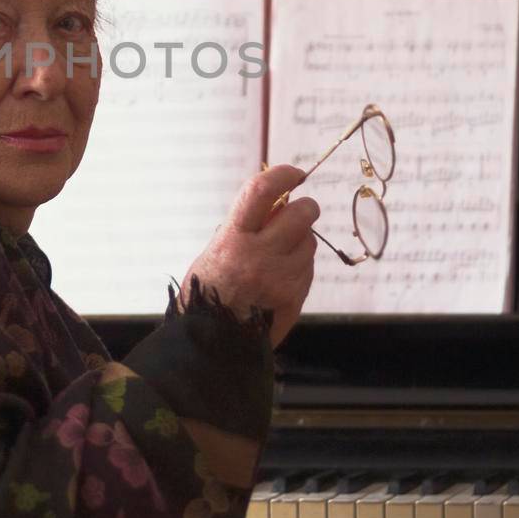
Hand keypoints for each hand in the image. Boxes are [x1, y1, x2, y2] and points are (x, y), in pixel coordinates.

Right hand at [179, 165, 318, 348]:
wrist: (213, 344)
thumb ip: (242, 225)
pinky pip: (308, 268)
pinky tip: (279, 278)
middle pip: (301, 213)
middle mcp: (259, 256)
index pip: (261, 192)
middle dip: (304, 207)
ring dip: (300, 241)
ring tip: (278, 256)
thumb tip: (274, 201)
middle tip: (298, 211)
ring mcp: (281, 278)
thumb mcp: (215, 251)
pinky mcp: (295, 297)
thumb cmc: (209, 292)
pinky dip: (299, 266)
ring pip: (310, 242)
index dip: (282, 174)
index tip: (293, 173)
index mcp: (232, 240)